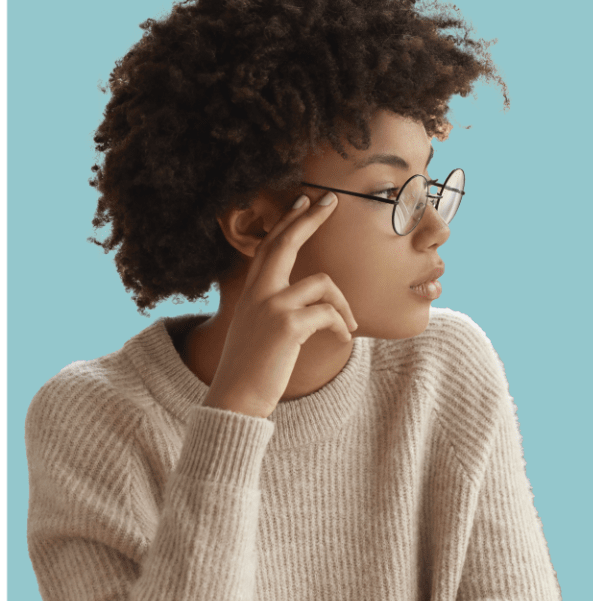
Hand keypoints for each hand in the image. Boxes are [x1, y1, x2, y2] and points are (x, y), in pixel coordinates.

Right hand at [204, 192, 357, 417]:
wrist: (236, 399)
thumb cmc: (252, 370)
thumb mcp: (258, 330)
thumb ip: (275, 308)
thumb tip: (310, 299)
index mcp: (251, 293)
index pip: (268, 247)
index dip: (286, 222)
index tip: (303, 201)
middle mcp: (258, 293)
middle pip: (285, 243)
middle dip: (309, 218)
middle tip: (330, 200)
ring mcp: (271, 307)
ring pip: (322, 283)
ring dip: (343, 305)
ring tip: (348, 326)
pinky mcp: (288, 325)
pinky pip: (329, 313)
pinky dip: (341, 325)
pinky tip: (343, 340)